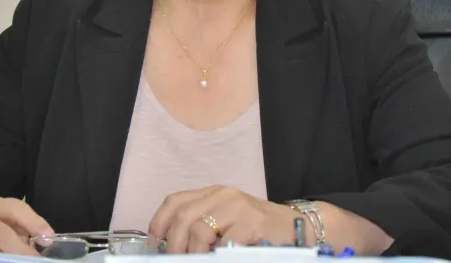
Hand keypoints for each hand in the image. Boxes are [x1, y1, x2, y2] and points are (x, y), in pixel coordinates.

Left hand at [148, 185, 304, 252]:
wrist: (296, 228)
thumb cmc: (258, 231)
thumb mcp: (227, 221)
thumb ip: (202, 226)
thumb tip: (172, 248)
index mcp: (212, 194)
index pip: (175, 201)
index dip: (159, 223)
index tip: (154, 245)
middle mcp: (223, 195)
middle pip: (183, 218)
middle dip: (173, 246)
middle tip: (175, 262)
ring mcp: (238, 207)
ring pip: (199, 231)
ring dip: (194, 254)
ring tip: (199, 262)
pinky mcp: (253, 222)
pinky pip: (224, 245)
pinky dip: (218, 256)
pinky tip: (222, 259)